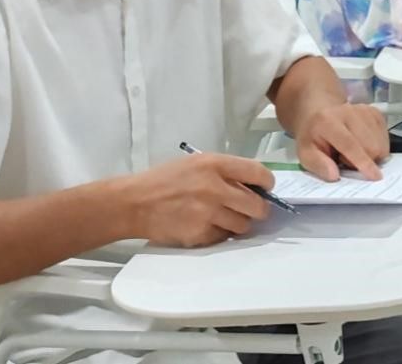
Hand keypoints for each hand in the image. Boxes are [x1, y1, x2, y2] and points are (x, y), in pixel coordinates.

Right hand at [121, 154, 272, 246]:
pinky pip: (223, 237)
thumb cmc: (164, 180)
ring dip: (238, 223)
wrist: (135, 203)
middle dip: (258, 209)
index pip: (257, 173)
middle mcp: (215, 188)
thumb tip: (252, 183)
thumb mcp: (195, 163)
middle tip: (250, 208)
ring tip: (224, 217)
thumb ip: (224, 171)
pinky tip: (207, 225)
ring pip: (243, 226)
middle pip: (257, 206)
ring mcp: (209, 213)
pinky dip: (220, 233)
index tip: (266, 188)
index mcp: (214, 165)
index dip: (267, 183)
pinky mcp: (200, 234)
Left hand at [293, 103, 388, 181]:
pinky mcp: (375, 112)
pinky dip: (377, 147)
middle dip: (364, 161)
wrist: (320, 113)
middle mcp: (348, 111)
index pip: (349, 143)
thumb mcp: (305, 153)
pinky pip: (386, 139)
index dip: (362, 161)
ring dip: (371, 155)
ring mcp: (364, 110)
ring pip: (381, 144)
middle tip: (345, 160)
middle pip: (371, 146)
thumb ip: (318, 165)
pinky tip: (363, 144)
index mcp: (327, 121)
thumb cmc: (313, 136)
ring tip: (353, 151)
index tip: (374, 176)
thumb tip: (334, 176)